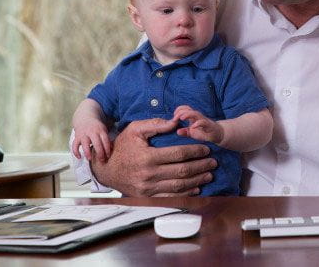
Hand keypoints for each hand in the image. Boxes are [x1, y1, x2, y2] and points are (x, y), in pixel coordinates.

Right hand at [72, 120, 111, 161]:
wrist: (85, 118)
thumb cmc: (96, 127)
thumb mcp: (103, 130)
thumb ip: (106, 139)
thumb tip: (111, 149)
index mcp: (100, 130)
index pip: (105, 140)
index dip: (107, 149)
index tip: (108, 156)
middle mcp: (92, 132)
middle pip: (97, 143)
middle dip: (99, 153)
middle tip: (102, 160)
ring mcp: (83, 134)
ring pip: (85, 144)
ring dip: (87, 152)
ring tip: (90, 159)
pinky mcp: (77, 137)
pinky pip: (75, 145)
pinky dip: (76, 152)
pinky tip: (79, 157)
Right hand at [91, 117, 216, 196]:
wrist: (105, 168)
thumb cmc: (121, 146)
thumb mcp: (135, 129)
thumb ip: (155, 125)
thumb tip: (175, 122)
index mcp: (148, 157)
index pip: (178, 154)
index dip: (194, 152)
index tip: (206, 149)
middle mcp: (149, 174)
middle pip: (182, 171)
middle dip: (200, 166)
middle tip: (213, 162)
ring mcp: (148, 188)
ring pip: (179, 186)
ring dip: (197, 180)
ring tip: (208, 175)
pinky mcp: (147, 196)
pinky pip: (170, 196)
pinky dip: (185, 193)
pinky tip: (196, 188)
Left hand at [173, 105, 223, 143]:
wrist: (217, 134)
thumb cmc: (204, 132)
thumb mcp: (192, 133)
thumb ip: (185, 132)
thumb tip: (177, 132)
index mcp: (192, 117)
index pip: (185, 108)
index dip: (178, 110)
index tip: (173, 118)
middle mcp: (197, 117)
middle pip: (188, 109)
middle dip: (180, 112)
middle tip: (175, 118)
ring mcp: (203, 120)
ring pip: (195, 113)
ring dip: (187, 114)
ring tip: (182, 118)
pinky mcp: (208, 125)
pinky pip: (203, 122)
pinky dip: (197, 124)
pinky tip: (192, 127)